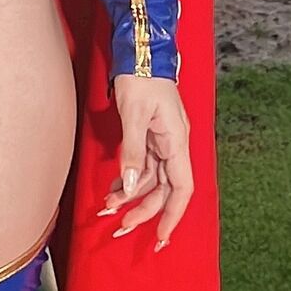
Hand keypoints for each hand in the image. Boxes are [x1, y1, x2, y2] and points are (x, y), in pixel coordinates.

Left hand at [98, 75, 192, 251]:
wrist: (139, 53)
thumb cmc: (140, 79)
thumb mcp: (134, 114)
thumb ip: (133, 151)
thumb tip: (130, 185)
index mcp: (177, 142)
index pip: (182, 188)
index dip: (173, 215)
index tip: (162, 237)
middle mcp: (173, 146)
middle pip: (164, 189)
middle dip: (145, 211)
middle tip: (120, 227)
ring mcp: (162, 142)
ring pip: (151, 180)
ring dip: (131, 196)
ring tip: (108, 208)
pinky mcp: (150, 137)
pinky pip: (142, 166)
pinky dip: (127, 179)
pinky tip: (112, 189)